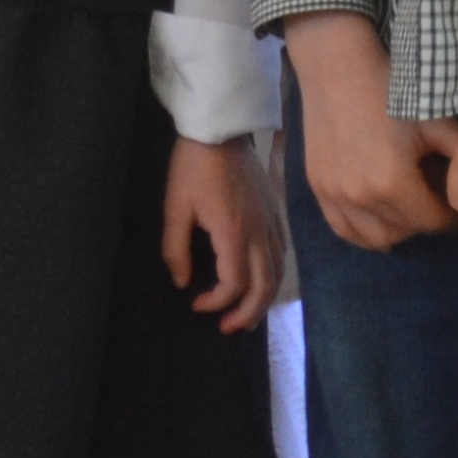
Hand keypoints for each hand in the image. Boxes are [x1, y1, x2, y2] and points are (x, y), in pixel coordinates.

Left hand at [164, 134, 282, 331]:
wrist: (220, 130)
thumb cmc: (193, 166)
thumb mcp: (175, 206)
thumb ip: (176, 248)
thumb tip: (181, 281)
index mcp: (234, 232)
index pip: (235, 283)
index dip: (218, 302)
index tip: (197, 304)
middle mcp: (260, 232)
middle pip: (264, 287)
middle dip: (247, 314)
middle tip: (228, 328)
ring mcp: (272, 222)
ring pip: (277, 273)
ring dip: (263, 300)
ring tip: (246, 316)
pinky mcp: (276, 213)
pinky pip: (281, 255)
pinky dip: (273, 277)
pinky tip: (261, 282)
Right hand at [282, 13, 457, 250]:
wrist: (337, 69)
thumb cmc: (390, 91)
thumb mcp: (436, 123)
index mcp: (394, 183)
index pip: (434, 223)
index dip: (452, 217)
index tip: (457, 203)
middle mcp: (362, 197)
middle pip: (408, 231)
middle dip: (426, 220)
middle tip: (433, 198)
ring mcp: (336, 194)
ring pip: (377, 237)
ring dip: (398, 228)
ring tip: (407, 207)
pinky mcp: (318, 187)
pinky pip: (344, 229)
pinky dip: (364, 231)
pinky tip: (378, 217)